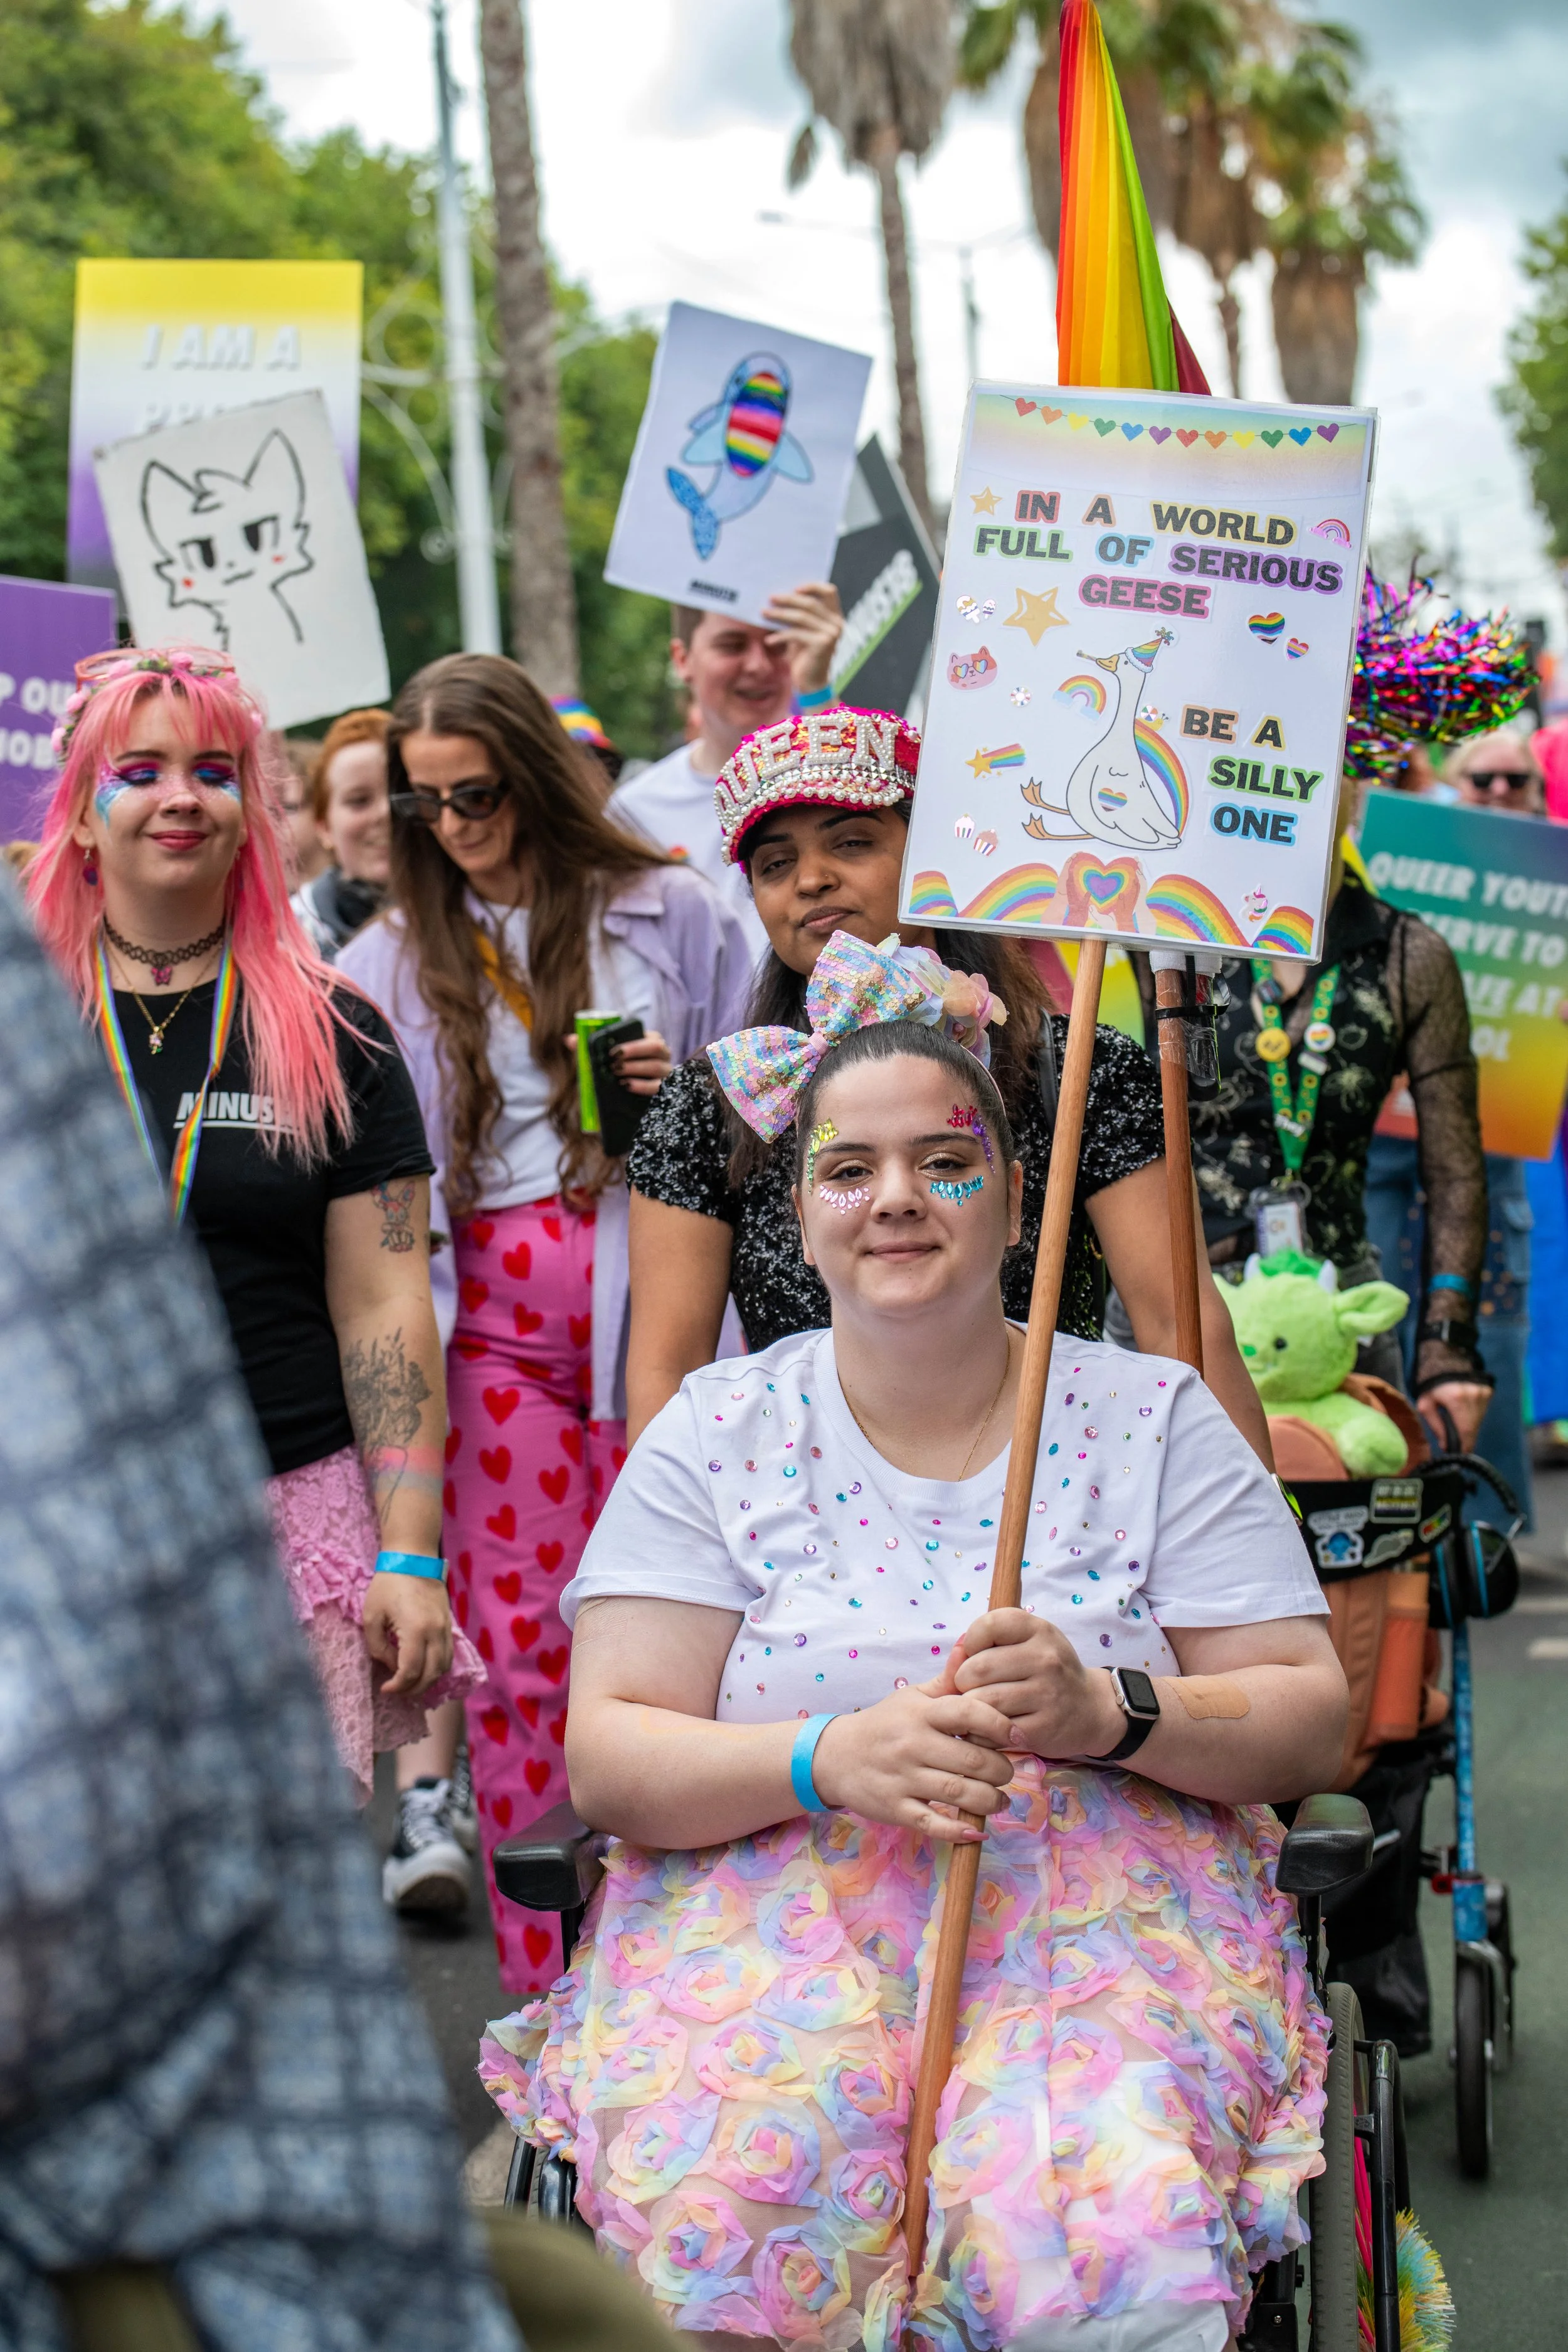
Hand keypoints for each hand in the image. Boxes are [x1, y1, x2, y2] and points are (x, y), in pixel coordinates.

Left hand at [362, 1569, 454, 1696]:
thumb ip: (378, 1647)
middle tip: (397, 1691)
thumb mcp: (372, 1616)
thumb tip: (391, 1664)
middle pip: (431, 1674)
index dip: (398, 1686)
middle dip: (413, 1689)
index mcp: (415, 1630)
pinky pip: (448, 1654)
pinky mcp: (449, 1624)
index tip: (385, 1688)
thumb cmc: (388, 1585)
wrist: (413, 1559)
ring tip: (410, 1683)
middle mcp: (435, 1632)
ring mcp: (445, 1628)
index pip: (410, 1671)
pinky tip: (423, 1667)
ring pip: (444, 1667)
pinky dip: (437, 1667)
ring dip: (428, 1680)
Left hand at [613, 1029, 673, 1096]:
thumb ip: (618, 1049)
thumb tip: (602, 1048)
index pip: (650, 1037)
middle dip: (634, 1051)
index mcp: (655, 1040)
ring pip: (656, 1066)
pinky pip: (656, 1086)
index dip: (632, 1044)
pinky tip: (627, 1085)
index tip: (614, 1050)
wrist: (636, 1089)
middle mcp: (664, 1053)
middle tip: (615, 1059)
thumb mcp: (624, 1053)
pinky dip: (641, 1086)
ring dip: (634, 1068)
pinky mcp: (665, 1087)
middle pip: (655, 1047)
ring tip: (617, 1071)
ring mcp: (666, 1070)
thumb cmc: (626, 1063)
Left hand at [761, 581, 842, 694]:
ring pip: (801, 617)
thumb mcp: (802, 632)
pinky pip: (796, 634)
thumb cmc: (804, 656)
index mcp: (835, 617)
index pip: (830, 591)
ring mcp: (831, 634)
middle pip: (810, 603)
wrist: (811, 684)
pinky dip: (780, 636)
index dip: (812, 586)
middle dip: (788, 599)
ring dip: (780, 614)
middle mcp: (837, 624)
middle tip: (770, 598)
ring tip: (764, 613)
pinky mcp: (822, 645)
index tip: (794, 588)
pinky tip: (769, 640)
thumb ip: (799, 615)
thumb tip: (779, 596)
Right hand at [810, 1681, 1013, 1842]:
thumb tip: (970, 1646)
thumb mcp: (911, 1697)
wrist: (835, 1756)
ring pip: (959, 1793)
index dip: (1001, 1725)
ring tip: (1000, 1799)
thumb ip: (947, 1680)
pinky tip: (977, 1830)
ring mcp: (902, 1778)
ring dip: (990, 1800)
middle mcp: (912, 1744)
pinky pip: (933, 1823)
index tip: (1018, 1737)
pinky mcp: (894, 1808)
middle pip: (972, 1759)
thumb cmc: (884, 1724)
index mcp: (921, 1713)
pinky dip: (959, 1831)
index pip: (969, 1713)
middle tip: (1007, 1772)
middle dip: (1001, 1769)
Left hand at [945, 1608, 1122, 1759]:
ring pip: (981, 1702)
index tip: (976, 1654)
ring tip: (979, 1709)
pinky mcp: (1042, 1729)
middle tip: (972, 1689)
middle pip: (976, 1668)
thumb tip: (953, 1655)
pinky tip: (988, 1728)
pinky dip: (980, 1733)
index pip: (987, 1625)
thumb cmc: (1047, 1672)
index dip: (970, 1642)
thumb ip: (988, 1643)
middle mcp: (1046, 1659)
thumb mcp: (1028, 1643)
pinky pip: (991, 1732)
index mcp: (1039, 1630)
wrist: (1090, 1709)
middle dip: (963, 1681)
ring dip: (971, 1709)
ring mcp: (1047, 1695)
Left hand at [1418, 1380, 1491, 1453]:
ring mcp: (1484, 1394)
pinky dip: (1474, 1417)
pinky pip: (1482, 1412)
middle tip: (1458, 1445)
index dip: (1464, 1446)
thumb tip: (1445, 1446)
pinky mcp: (1488, 1392)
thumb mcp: (1426, 1403)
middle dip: (1466, 1439)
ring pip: (1479, 1421)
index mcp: (1457, 1399)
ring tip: (1459, 1427)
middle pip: (1474, 1428)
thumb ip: (1436, 1426)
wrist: (1446, 1358)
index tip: (1461, 1455)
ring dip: (1470, 1428)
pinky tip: (1464, 1413)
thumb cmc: (1431, 1382)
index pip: (1465, 1430)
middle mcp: (1474, 1397)